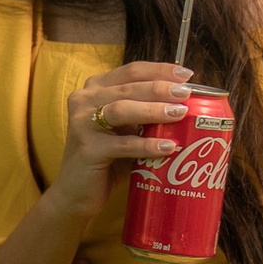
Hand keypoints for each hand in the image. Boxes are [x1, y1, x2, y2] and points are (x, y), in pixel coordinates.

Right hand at [52, 61, 191, 219]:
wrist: (76, 193)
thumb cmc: (108, 159)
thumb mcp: (127, 130)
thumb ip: (146, 116)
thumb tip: (186, 106)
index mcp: (96, 89)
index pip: (131, 71)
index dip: (159, 70)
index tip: (186, 74)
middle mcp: (84, 100)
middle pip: (129, 87)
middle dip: (160, 88)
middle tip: (186, 94)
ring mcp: (83, 124)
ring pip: (122, 109)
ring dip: (154, 110)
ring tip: (179, 113)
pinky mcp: (87, 149)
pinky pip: (123, 144)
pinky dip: (147, 145)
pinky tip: (168, 147)